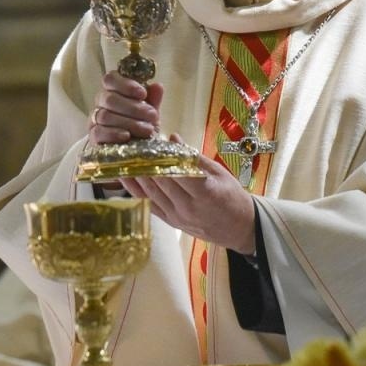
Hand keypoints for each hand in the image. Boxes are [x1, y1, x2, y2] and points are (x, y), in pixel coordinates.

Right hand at [87, 71, 161, 145]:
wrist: (134, 151)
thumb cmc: (141, 127)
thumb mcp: (150, 114)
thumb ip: (153, 100)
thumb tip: (157, 86)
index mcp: (113, 91)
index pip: (110, 79)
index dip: (126, 84)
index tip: (143, 94)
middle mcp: (101, 103)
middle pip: (109, 98)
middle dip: (133, 107)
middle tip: (152, 116)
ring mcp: (94, 120)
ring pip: (105, 116)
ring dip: (129, 122)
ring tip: (147, 130)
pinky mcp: (93, 137)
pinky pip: (98, 132)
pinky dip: (113, 133)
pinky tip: (127, 136)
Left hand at [121, 145, 256, 253]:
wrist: (240, 228)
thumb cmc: (232, 197)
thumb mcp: (220, 173)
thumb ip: (194, 157)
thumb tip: (173, 138)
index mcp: (204, 193)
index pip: (176, 171)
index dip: (160, 156)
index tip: (149, 142)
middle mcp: (188, 206)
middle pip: (160, 182)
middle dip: (144, 162)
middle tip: (132, 146)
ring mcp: (177, 217)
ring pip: (150, 194)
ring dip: (136, 176)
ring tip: (125, 159)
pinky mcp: (171, 223)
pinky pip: (149, 206)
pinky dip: (137, 192)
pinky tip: (127, 179)